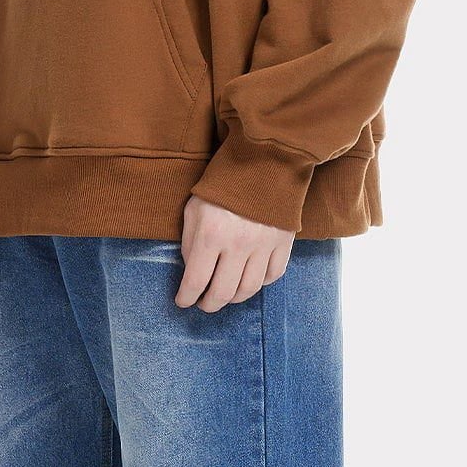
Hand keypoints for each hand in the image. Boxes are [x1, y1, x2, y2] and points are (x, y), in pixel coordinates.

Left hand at [177, 193, 294, 310]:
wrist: (261, 162)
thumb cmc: (221, 186)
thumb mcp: (193, 209)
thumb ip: (189, 243)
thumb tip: (193, 272)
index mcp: (211, 234)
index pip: (195, 281)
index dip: (186, 298)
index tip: (183, 302)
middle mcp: (238, 244)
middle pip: (223, 293)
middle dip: (209, 304)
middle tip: (203, 304)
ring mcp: (264, 245)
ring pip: (249, 289)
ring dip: (234, 299)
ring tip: (225, 295)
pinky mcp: (283, 242)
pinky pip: (273, 275)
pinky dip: (260, 283)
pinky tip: (249, 279)